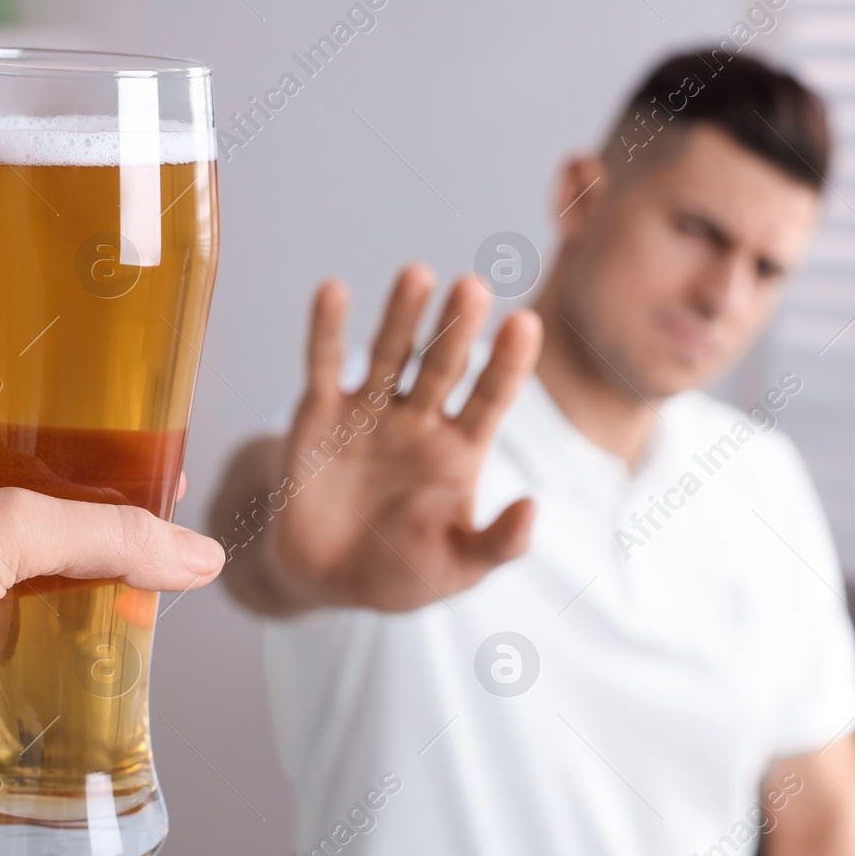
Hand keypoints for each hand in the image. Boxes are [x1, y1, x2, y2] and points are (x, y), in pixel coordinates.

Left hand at [0, 415, 222, 769]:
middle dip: (80, 517)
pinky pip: (0, 625)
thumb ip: (108, 535)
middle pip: (18, 503)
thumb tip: (196, 555)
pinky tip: (89, 630)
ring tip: (134, 575)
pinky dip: (41, 628)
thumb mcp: (5, 527)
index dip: (77, 443)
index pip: (7, 431)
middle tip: (146, 518)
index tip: (137, 456)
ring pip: (10, 568)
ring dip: (63, 577)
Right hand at [258, 265, 541, 611]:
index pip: (492, 397)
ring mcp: (370, 411)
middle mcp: (420, 419)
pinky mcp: (320, 413)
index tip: (526, 323)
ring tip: (417, 275)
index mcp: (461, 450)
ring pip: (391, 354)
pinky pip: (323, 366)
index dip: (508, 363)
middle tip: (473, 288)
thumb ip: (497, 544)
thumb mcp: (458, 569)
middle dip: (458, 328)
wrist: (322, 580)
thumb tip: (534, 509)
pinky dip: (326, 331)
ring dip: (403, 316)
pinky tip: (333, 291)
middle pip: (444, 364)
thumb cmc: (400, 573)